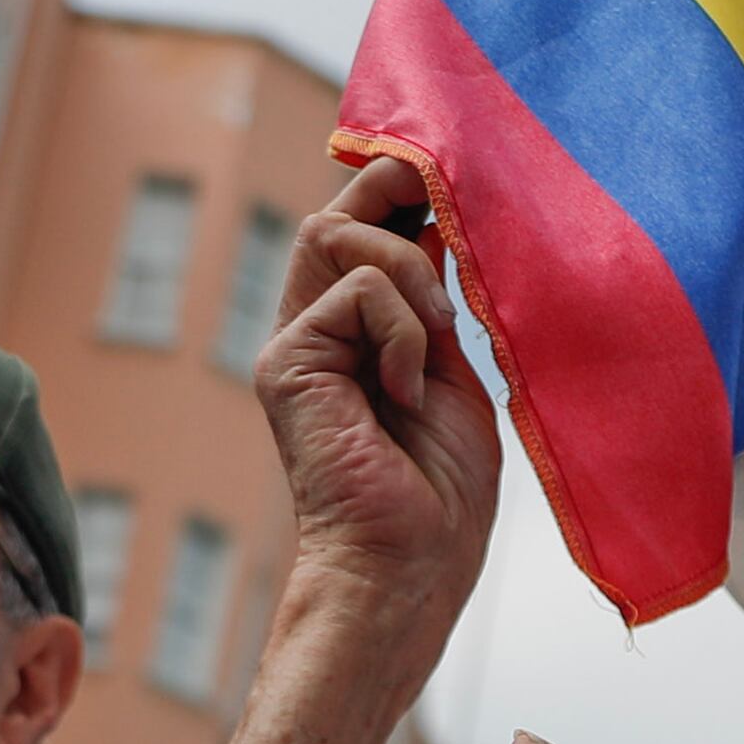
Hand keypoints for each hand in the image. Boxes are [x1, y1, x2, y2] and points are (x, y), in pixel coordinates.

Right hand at [215, 155, 507, 743]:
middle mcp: (313, 332)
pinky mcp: (285, 364)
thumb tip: (439, 225)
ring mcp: (294, 345)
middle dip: (397, 189)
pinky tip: (407, 388)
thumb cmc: (439, 496)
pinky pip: (354, 290)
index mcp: (354, 335)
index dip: (400, 187)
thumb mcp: (453, 373)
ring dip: (410, 272)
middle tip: (448, 203)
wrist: (409, 566)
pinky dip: (401, 325)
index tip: (458, 177)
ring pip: (339, 235)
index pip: (362, 229)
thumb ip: (432, 305)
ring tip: (437, 341)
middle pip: (336, 213)